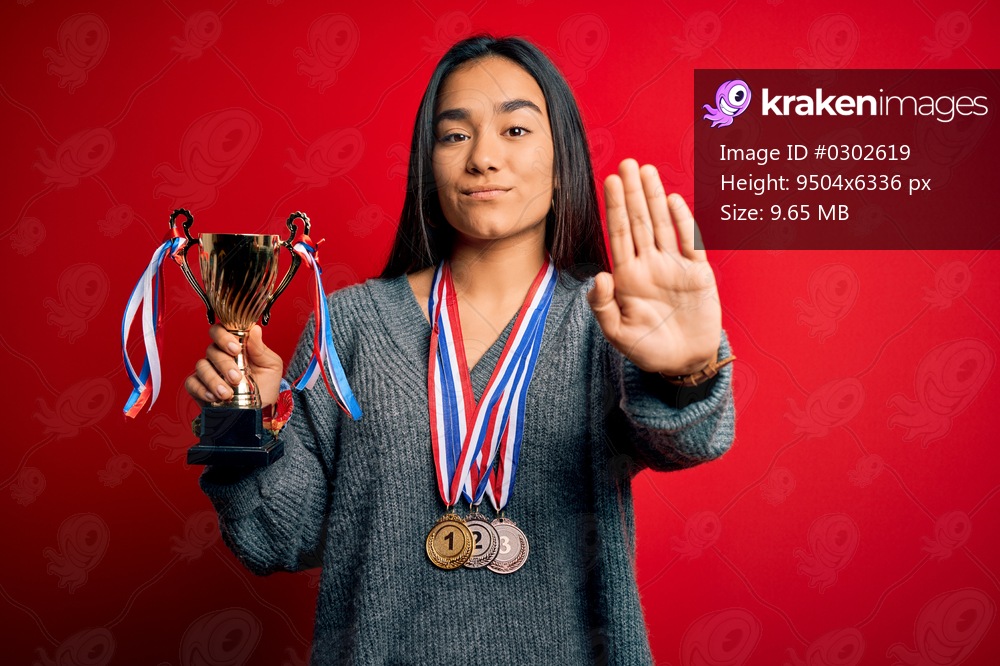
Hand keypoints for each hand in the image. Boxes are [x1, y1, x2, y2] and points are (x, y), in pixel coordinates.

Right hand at [184, 324, 283, 407]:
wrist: (262, 410)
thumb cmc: (267, 385)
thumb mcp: (271, 366)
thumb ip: (260, 349)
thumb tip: (255, 329)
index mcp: (235, 346)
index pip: (221, 330)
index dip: (224, 336)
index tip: (235, 349)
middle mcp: (219, 356)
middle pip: (212, 350)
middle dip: (224, 364)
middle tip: (236, 378)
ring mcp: (209, 371)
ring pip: (202, 366)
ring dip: (214, 380)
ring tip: (227, 393)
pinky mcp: (200, 387)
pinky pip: (192, 383)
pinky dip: (201, 390)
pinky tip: (214, 397)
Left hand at [588, 159, 721, 375]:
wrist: (684, 363)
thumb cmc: (647, 351)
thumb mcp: (618, 334)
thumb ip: (604, 307)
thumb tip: (598, 277)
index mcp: (627, 277)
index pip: (619, 234)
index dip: (615, 208)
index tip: (610, 182)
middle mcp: (649, 265)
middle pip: (639, 221)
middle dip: (633, 192)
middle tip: (627, 162)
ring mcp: (673, 266)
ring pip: (661, 224)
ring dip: (654, 198)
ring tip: (647, 170)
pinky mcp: (698, 273)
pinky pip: (690, 242)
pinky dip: (683, 221)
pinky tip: (673, 200)